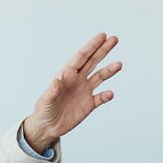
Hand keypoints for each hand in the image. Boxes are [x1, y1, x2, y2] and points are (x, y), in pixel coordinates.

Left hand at [23, 33, 121, 152]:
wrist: (48, 127)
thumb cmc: (44, 111)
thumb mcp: (45, 101)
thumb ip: (52, 91)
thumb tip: (57, 80)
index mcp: (66, 74)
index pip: (81, 57)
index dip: (91, 46)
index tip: (102, 36)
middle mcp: (78, 80)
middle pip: (93, 61)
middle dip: (103, 50)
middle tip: (114, 39)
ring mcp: (84, 91)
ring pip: (100, 77)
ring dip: (109, 70)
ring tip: (119, 64)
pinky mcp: (89, 104)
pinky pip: (101, 98)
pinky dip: (106, 95)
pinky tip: (110, 94)